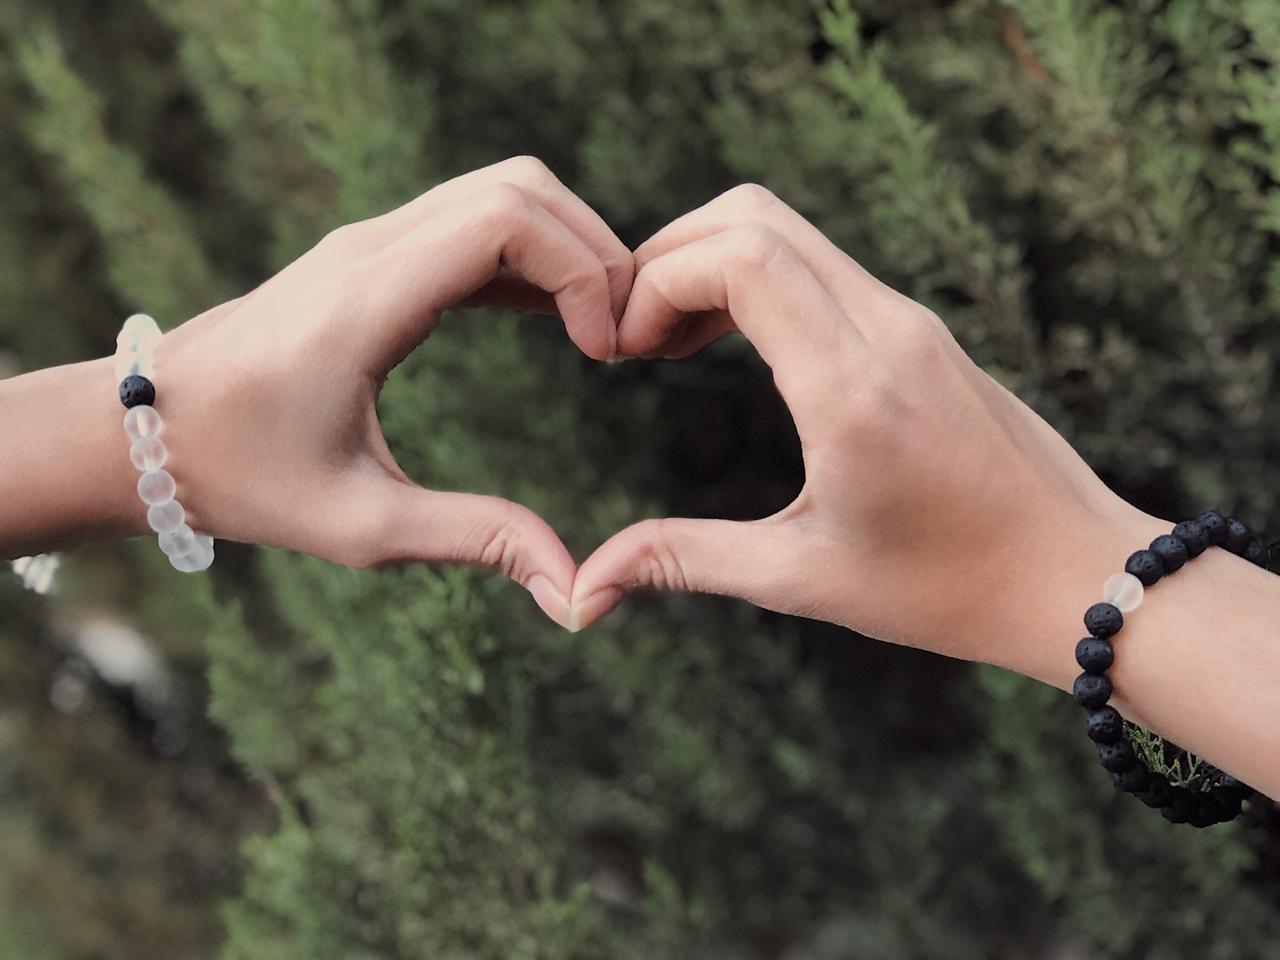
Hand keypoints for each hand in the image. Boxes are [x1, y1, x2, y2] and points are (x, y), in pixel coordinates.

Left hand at [156, 158, 632, 620]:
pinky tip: (558, 322)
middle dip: (594, 250)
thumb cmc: (242, 479)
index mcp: (367, 300)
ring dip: (566, 247)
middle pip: (520, 187)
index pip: (505, 219)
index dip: (583, 269)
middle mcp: (370, 248)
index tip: (606, 354)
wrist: (145, 432)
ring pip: (501, 192)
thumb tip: (572, 591)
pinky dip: (531, 257)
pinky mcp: (372, 258)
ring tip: (599, 333)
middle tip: (619, 341)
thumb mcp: (362, 527)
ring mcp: (369, 243)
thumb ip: (476, 542)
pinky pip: (472, 224)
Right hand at [570, 185, 1167, 683]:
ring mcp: (910, 321)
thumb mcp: (803, 578)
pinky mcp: (920, 330)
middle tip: (632, 334)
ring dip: (712, 262)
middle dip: (669, 254)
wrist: (1075, 573)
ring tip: (669, 342)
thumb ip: (685, 562)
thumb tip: (585, 589)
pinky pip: (823, 267)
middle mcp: (887, 330)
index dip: (658, 278)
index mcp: (852, 388)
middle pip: (755, 215)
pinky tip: (730, 347)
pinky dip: (758, 280)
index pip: (742, 254)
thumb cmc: (949, 589)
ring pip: (790, 230)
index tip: (625, 348)